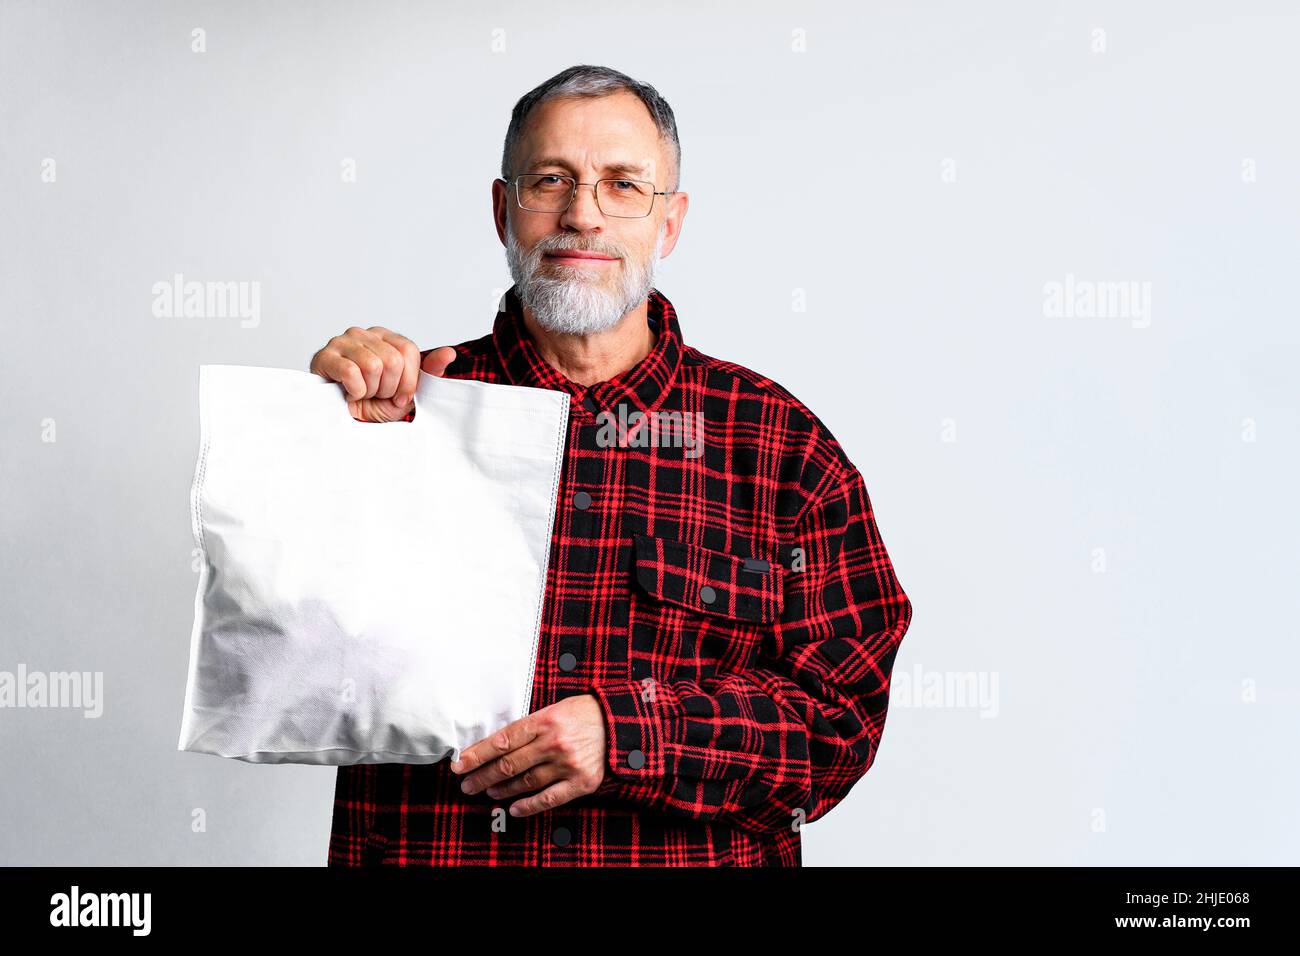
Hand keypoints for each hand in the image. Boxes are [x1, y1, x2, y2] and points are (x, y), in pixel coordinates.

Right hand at [309, 325, 456, 421]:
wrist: (342, 419)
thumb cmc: (372, 402)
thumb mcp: (407, 391)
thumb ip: (429, 372)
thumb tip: (449, 353)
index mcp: (386, 338)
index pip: (409, 350)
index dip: (408, 380)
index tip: (399, 396)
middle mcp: (364, 333)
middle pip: (392, 360)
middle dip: (388, 388)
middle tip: (377, 394)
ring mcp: (342, 342)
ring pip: (373, 366)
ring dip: (371, 390)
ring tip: (363, 393)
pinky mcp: (325, 356)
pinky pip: (351, 373)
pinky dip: (354, 391)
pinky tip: (349, 392)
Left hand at [450, 695, 606, 816]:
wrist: (621, 723)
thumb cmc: (585, 713)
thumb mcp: (556, 708)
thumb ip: (530, 726)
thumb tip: (498, 744)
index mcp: (545, 720)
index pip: (502, 740)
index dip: (477, 754)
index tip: (460, 764)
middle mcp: (553, 743)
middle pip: (508, 764)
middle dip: (482, 776)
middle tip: (467, 784)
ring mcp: (567, 764)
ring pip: (525, 782)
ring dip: (502, 790)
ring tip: (488, 791)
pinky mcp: (581, 782)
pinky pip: (549, 798)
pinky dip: (528, 805)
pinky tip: (513, 808)